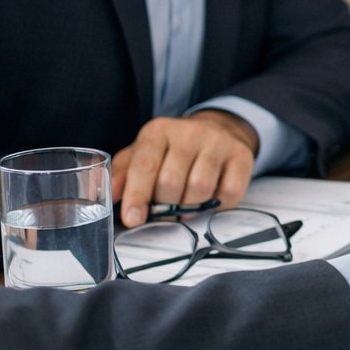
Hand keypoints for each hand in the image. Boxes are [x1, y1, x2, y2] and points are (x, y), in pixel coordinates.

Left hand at [113, 111, 258, 226]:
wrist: (218, 130)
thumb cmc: (173, 150)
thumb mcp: (143, 153)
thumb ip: (122, 172)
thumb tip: (107, 194)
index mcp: (159, 130)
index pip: (144, 166)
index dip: (137, 196)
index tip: (133, 218)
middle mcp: (190, 132)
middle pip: (171, 181)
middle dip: (165, 205)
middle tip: (164, 210)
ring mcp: (219, 142)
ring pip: (200, 187)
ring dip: (189, 206)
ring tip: (185, 204)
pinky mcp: (242, 155)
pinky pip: (228, 192)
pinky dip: (216, 204)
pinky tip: (209, 198)